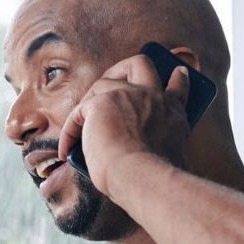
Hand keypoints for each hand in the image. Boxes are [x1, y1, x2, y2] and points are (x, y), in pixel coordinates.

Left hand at [57, 53, 191, 196]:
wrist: (141, 177)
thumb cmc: (151, 178)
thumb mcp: (167, 158)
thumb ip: (157, 146)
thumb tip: (137, 153)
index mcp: (172, 113)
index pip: (177, 88)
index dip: (176, 80)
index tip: (177, 74)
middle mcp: (152, 97)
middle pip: (140, 64)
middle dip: (123, 69)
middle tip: (110, 84)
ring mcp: (127, 95)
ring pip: (103, 83)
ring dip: (89, 104)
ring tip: (81, 129)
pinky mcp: (101, 102)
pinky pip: (79, 112)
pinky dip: (70, 132)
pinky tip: (67, 151)